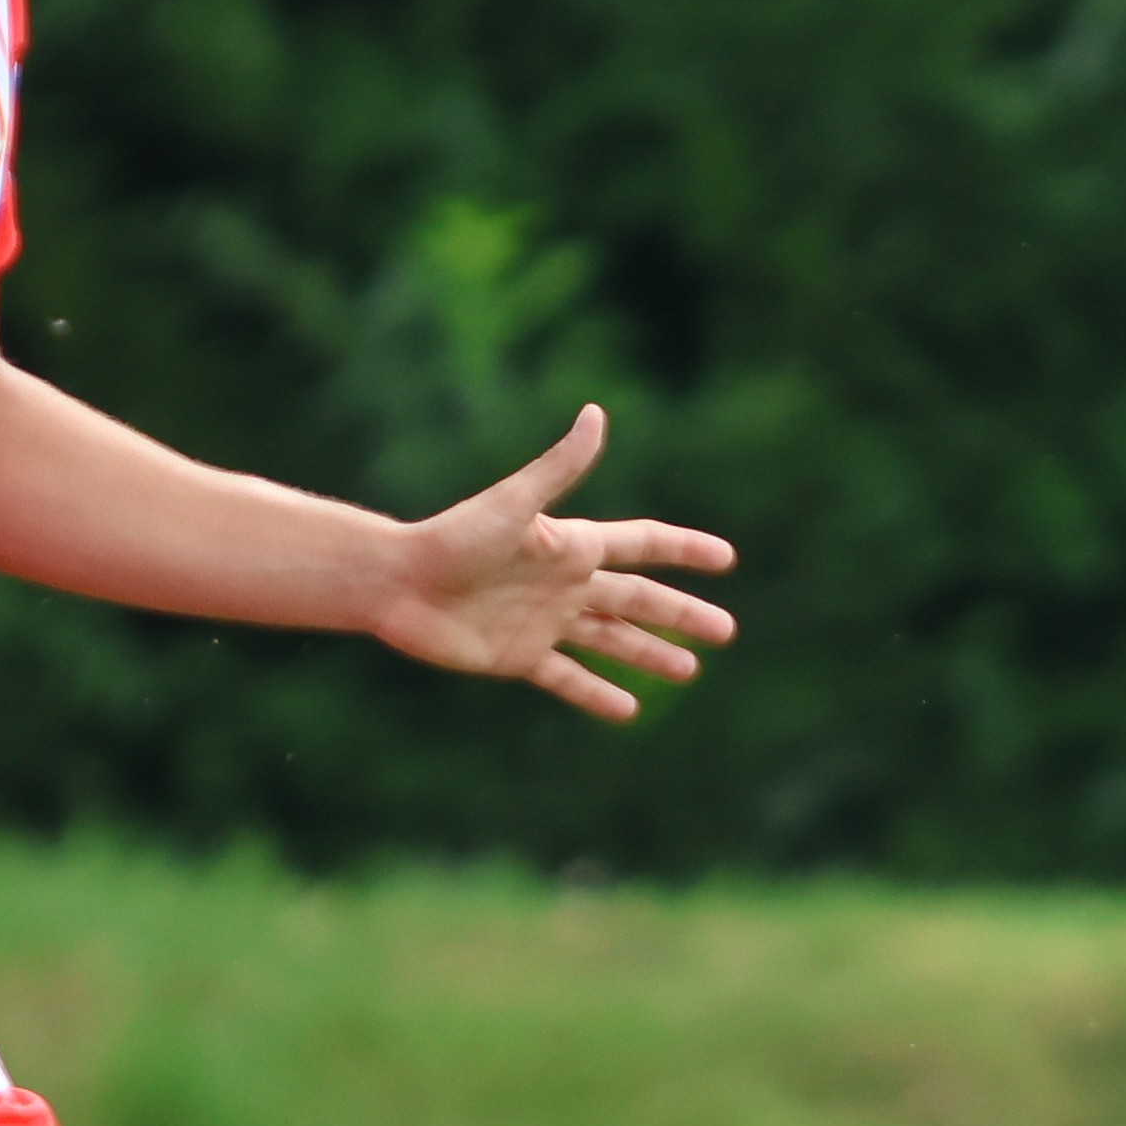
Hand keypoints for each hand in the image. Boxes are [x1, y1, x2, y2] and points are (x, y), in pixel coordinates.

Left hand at [370, 404, 742, 721]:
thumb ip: (561, 466)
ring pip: (612, 641)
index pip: (642, 545)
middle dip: (682, 614)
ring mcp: (545, 622)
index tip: (725, 557)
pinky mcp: (520, 657)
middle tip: (726, 630)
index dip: (683, 550)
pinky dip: (597, 695)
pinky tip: (627, 711)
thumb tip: (597, 414)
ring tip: (689, 671)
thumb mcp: (515, 502)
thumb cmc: (455, 537)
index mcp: (571, 546)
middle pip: (638, 599)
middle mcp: (564, 584)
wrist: (398, 583)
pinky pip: (567, 679)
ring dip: (650, 655)